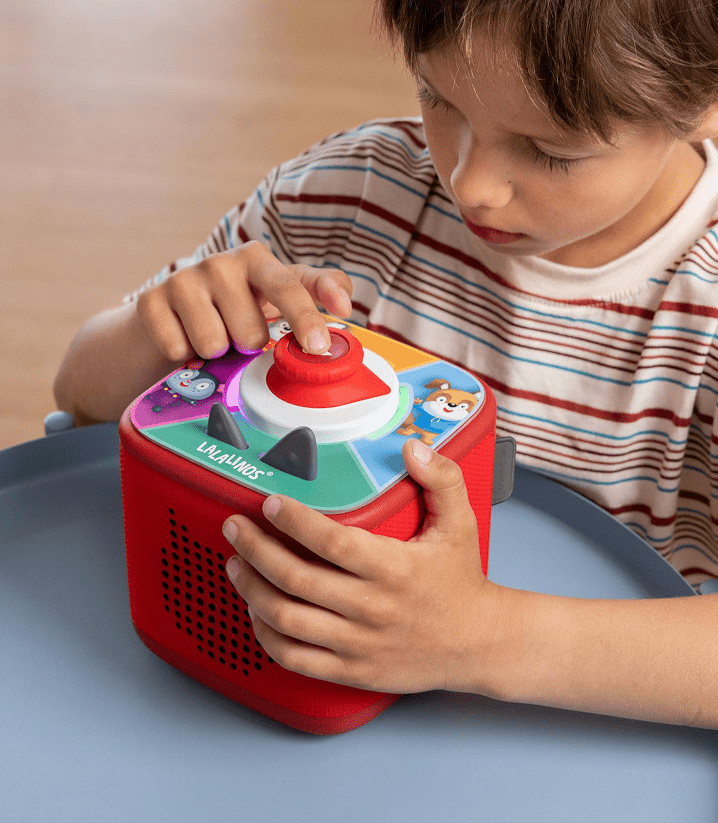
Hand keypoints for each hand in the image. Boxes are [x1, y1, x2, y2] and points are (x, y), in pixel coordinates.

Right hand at [135, 241, 352, 362]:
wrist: (163, 321)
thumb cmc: (230, 311)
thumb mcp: (272, 300)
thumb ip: (312, 296)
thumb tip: (345, 307)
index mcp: (260, 262)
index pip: (292, 286)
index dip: (309, 313)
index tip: (319, 344)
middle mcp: (223, 263)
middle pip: (252, 333)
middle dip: (248, 347)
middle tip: (237, 336)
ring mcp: (185, 278)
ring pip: (215, 344)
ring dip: (214, 353)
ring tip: (209, 337)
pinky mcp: (151, 301)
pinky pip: (179, 348)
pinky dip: (182, 356)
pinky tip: (181, 340)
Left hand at [222, 439, 507, 693]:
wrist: (480, 644)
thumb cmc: (462, 582)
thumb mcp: (459, 524)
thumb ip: (441, 479)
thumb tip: (413, 448)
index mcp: (393, 569)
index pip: (332, 542)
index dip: (294, 521)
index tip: (270, 503)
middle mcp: (371, 608)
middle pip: (296, 579)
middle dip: (255, 549)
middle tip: (235, 528)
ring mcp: (358, 643)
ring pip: (287, 619)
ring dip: (251, 589)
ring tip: (235, 564)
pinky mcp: (351, 670)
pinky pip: (294, 658)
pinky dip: (265, 635)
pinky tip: (255, 611)